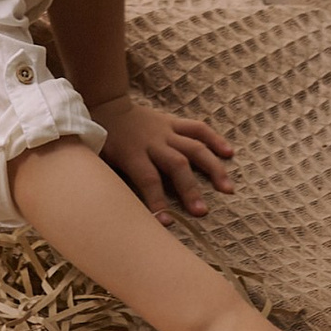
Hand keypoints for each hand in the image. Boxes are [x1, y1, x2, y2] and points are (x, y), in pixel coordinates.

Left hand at [97, 96, 235, 223]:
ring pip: (193, 147)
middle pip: (176, 164)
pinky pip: (197, 128)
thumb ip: (112, 182)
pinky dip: (214, 139)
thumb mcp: (101, 162)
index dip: (157, 201)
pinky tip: (229, 153)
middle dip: (190, 189)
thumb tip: (117, 213)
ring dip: (212, 167)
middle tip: (202, 212)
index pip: (147, 179)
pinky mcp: (173, 122)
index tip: (166, 223)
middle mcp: (152, 141)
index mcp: (132, 153)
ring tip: (227, 188)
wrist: (106, 106)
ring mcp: (165, 130)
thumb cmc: (103, 141)